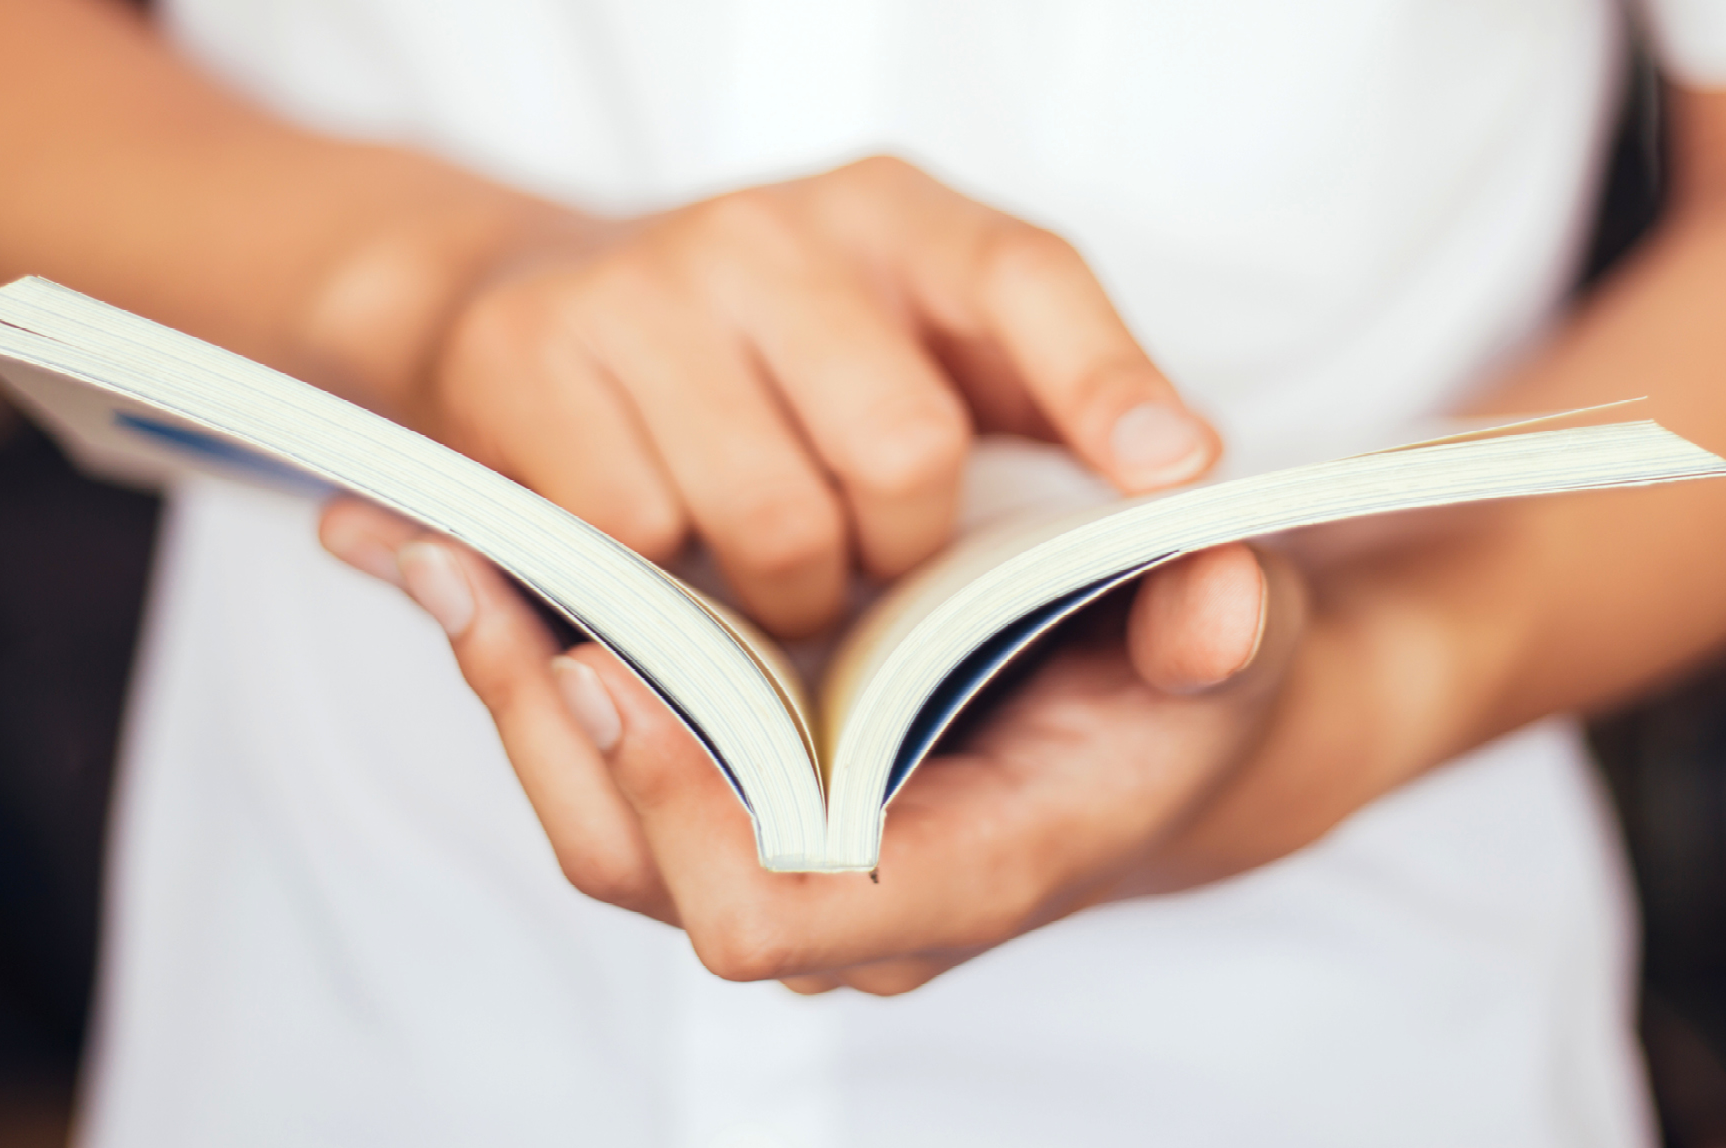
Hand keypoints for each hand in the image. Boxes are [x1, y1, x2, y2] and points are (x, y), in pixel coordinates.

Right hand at [317, 157, 1216, 637]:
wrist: (538, 301)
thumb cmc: (776, 355)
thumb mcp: (917, 337)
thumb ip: (1051, 400)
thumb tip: (1195, 487)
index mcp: (899, 214)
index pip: (1029, 279)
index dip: (1109, 382)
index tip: (1175, 475)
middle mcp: (774, 226)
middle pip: (905, 445)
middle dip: (902, 547)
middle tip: (872, 561)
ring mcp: (645, 285)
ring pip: (775, 517)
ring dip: (790, 588)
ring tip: (777, 569)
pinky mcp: (530, 356)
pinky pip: (643, 540)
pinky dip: (668, 581)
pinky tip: (665, 547)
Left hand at [320, 498, 1302, 993]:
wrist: (1169, 740)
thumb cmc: (1188, 694)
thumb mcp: (1229, 640)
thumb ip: (1223, 629)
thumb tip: (1213, 609)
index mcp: (971, 868)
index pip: (779, 907)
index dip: (680, 804)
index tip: (612, 661)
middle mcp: (859, 902)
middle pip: (643, 870)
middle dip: (544, 728)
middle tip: (469, 574)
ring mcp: (796, 866)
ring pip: (603, 829)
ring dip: (516, 697)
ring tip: (444, 556)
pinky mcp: (752, 813)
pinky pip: (616, 778)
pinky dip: (544, 683)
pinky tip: (488, 574)